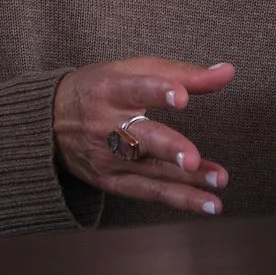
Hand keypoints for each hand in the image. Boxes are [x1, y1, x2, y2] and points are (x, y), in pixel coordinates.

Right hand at [54, 58, 235, 215]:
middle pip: (139, 138)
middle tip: (192, 158)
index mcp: (109, 90)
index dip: (157, 91)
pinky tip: (209, 203)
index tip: (181, 96)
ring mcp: (107, 159)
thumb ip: (182, 73)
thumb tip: (227, 72)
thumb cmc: (100, 89)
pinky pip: (149, 192)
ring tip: (218, 182)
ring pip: (150, 171)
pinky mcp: (111, 182)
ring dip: (186, 181)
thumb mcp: (133, 71)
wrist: (48, 122)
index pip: (135, 88)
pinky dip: (180, 199)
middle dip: (168, 149)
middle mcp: (105, 126)